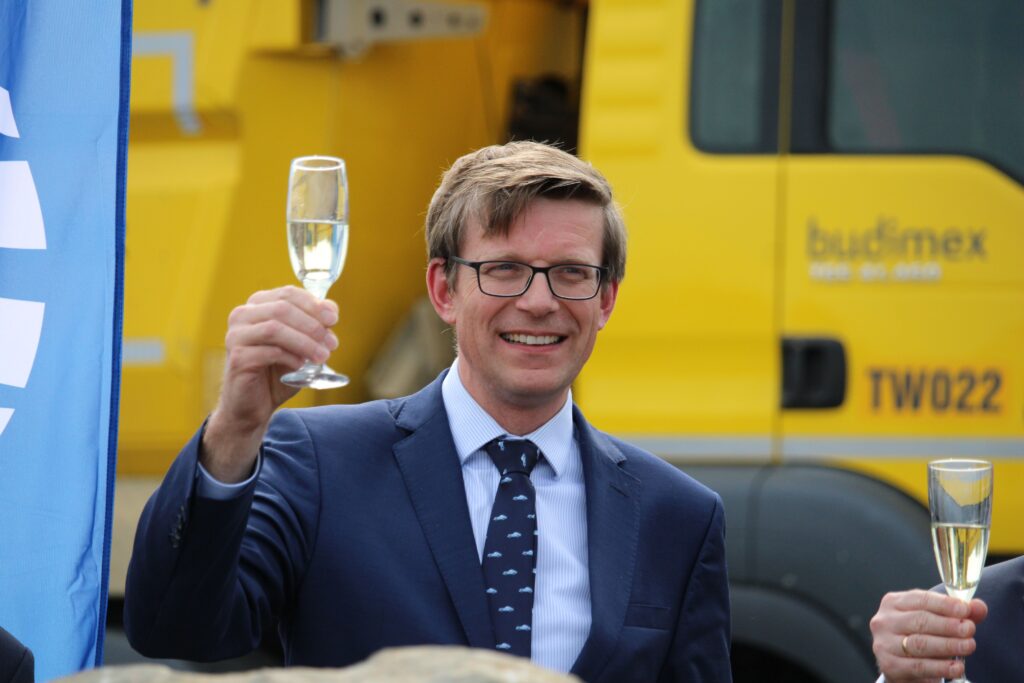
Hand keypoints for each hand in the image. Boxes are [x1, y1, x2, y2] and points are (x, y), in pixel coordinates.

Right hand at [202, 286, 337, 481]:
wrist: (255, 405)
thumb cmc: (278, 372)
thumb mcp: (302, 345)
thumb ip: (314, 325)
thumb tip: (331, 310)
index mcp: (258, 305)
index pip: (288, 294)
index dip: (314, 304)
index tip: (334, 319)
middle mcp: (243, 315)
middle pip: (283, 308)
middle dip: (312, 325)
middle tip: (332, 343)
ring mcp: (236, 336)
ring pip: (275, 328)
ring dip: (305, 342)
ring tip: (322, 357)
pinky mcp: (237, 358)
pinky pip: (269, 352)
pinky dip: (290, 357)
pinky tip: (302, 367)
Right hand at [870, 589, 987, 681]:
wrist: (901, 663)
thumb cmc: (920, 636)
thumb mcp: (936, 620)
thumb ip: (958, 613)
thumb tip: (979, 607)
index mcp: (893, 602)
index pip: (920, 599)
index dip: (945, 604)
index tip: (966, 609)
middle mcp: (885, 621)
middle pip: (919, 620)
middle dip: (948, 625)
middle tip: (969, 629)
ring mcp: (884, 643)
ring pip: (919, 643)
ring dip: (948, 645)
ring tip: (968, 646)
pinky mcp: (889, 665)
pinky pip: (918, 666)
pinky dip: (940, 667)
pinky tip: (956, 667)